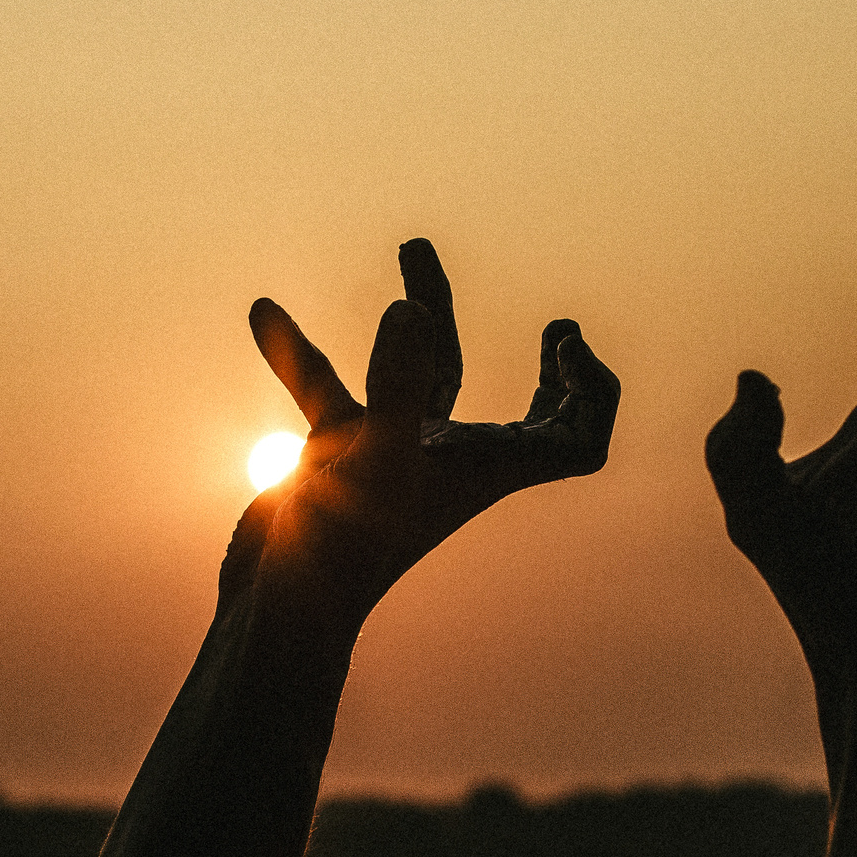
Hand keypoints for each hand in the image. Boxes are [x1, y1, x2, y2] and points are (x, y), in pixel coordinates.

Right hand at [221, 240, 619, 628]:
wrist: (272, 612)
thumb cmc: (337, 554)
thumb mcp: (373, 460)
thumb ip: (398, 386)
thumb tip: (413, 310)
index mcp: (487, 469)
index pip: (578, 442)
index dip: (592, 394)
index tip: (568, 340)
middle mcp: (450, 463)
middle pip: (527, 409)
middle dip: (550, 363)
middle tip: (562, 326)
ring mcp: (395, 459)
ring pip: (427, 376)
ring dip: (425, 313)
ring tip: (415, 244)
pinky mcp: (338, 458)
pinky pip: (328, 387)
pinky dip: (301, 351)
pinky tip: (264, 314)